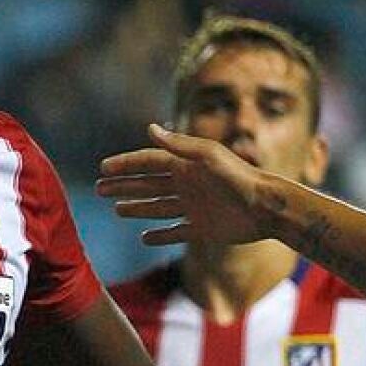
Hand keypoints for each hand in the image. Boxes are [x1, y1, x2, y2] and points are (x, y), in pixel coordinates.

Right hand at [97, 124, 272, 247]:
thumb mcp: (208, 156)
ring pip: (157, 207)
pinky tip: (144, 237)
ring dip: (136, 207)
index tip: (104, 168)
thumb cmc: (239, 178)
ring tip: (116, 209)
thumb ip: (179, 145)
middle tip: (99, 189)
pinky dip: (159, 235)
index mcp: (187, 166)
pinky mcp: (202, 229)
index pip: (149, 162)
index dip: (126, 164)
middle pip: (148, 184)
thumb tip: (150, 129)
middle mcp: (187, 185)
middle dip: (124, 186)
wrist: (266, 208)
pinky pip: (174, 232)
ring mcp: (193, 208)